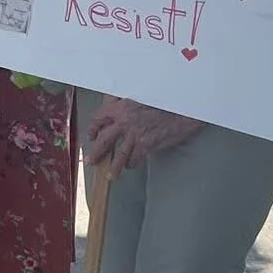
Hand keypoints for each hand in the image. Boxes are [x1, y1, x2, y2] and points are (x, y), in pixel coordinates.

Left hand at [85, 99, 202, 170]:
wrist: (181, 110)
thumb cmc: (162, 102)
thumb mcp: (139, 97)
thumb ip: (124, 104)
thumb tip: (114, 107)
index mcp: (121, 107)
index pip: (99, 118)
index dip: (93, 128)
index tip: (91, 135)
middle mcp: (125, 122)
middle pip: (104, 139)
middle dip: (96, 152)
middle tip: (91, 161)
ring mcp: (135, 135)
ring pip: (119, 155)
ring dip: (114, 167)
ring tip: (110, 176)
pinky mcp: (146, 145)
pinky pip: (135, 158)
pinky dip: (132, 163)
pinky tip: (131, 165)